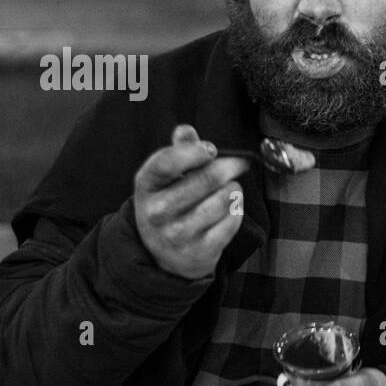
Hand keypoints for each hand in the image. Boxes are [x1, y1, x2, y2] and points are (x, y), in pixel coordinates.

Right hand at [134, 124, 248, 279]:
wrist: (167, 255)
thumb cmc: (170, 205)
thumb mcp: (166, 178)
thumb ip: (179, 151)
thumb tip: (186, 130)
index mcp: (146, 185)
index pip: (167, 162)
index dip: (195, 151)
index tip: (212, 149)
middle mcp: (157, 211)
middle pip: (207, 179)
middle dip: (230, 166)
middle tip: (238, 164)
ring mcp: (178, 234)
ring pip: (224, 199)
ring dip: (234, 190)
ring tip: (229, 190)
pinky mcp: (200, 251)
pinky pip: (233, 221)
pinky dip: (237, 211)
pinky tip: (229, 210)